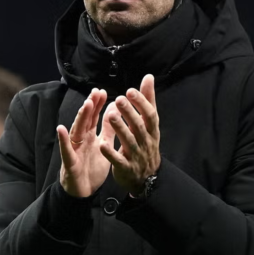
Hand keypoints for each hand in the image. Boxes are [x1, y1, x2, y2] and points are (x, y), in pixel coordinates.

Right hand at [57, 88, 114, 197]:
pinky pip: (66, 150)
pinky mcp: (70, 163)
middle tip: (95, 93)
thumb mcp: (103, 145)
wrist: (84, 192)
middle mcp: (80, 140)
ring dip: (80, 118)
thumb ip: (107, 129)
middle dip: (90, 107)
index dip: (96, 105)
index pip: (93, 117)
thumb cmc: (92, 167)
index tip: (101, 91)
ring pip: (76, 131)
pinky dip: (63, 140)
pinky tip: (61, 129)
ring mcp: (74, 150)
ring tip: (85, 105)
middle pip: (85, 121)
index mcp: (89, 136)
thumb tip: (113, 110)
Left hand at [100, 75, 160, 194]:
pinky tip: (102, 144)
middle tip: (119, 99)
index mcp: (151, 130)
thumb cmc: (146, 143)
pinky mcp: (126, 168)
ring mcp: (136, 156)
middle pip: (139, 127)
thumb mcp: (149, 123)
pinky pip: (118, 160)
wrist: (147, 177)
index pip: (149, 114)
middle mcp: (146, 142)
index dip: (141, 103)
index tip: (130, 90)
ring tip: (110, 116)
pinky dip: (111, 153)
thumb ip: (147, 100)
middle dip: (130, 113)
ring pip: (128, 142)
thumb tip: (148, 77)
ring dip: (120, 129)